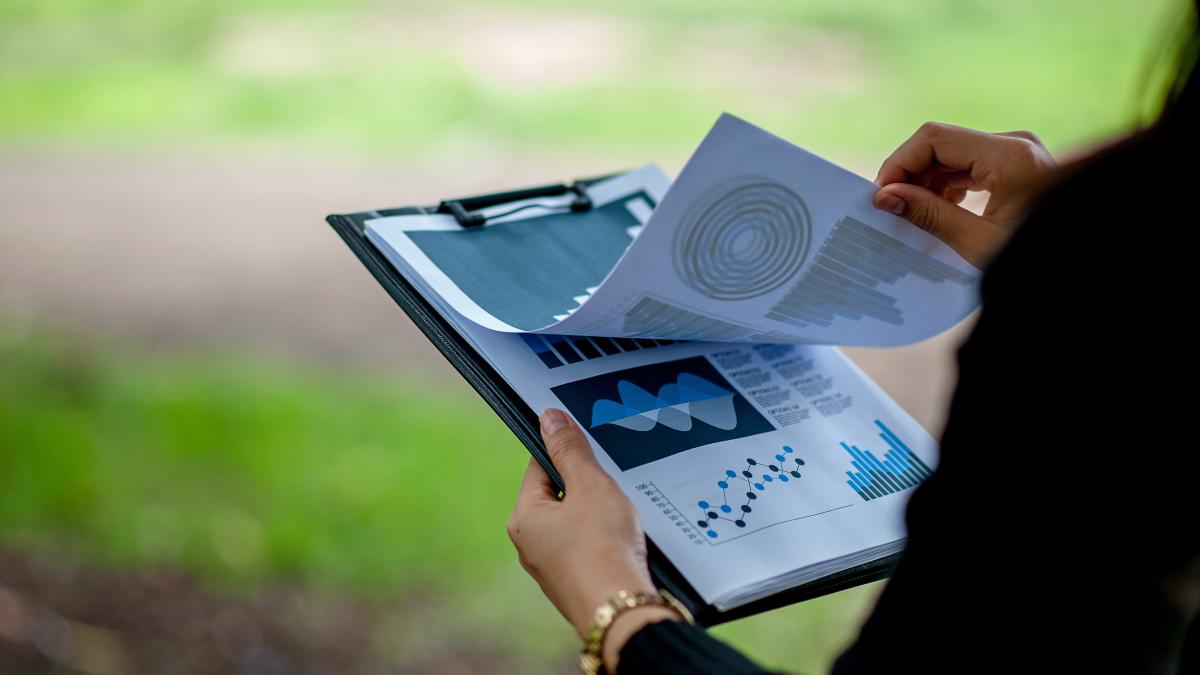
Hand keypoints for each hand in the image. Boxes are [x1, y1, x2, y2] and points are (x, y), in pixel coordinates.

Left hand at [507, 409, 678, 670]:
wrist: (622, 611)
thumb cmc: (602, 549)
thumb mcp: (590, 486)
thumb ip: (570, 449)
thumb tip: (549, 417)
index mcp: (524, 519)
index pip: (540, 467)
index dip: (567, 451)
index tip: (589, 445)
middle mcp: (531, 546)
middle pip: (560, 496)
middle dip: (589, 486)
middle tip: (613, 484)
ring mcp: (553, 568)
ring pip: (577, 523)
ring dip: (601, 514)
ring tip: (623, 515)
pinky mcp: (577, 584)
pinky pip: (591, 549)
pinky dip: (608, 540)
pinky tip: (626, 540)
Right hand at [873, 122, 1057, 266]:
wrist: (1080, 269)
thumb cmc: (1037, 260)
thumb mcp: (978, 243)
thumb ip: (930, 215)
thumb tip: (885, 197)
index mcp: (1009, 156)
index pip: (934, 139)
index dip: (900, 163)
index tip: (880, 196)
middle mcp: (1014, 144)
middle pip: (942, 143)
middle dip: (910, 174)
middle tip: (888, 208)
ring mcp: (1017, 153)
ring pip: (953, 154)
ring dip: (927, 181)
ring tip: (912, 214)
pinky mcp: (1017, 166)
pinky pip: (970, 165)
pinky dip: (948, 185)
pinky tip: (939, 211)